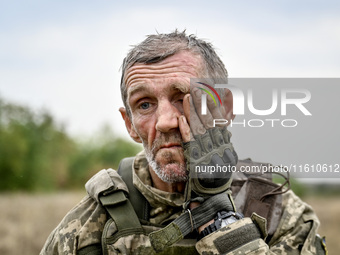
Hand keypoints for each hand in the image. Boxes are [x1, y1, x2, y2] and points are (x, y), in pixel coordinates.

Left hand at [179, 85, 237, 200]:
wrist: (210, 198)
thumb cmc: (213, 176)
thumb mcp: (221, 155)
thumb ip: (221, 138)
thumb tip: (226, 117)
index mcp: (225, 146)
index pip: (220, 121)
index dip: (214, 105)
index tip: (209, 90)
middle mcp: (219, 149)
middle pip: (211, 122)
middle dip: (204, 104)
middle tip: (198, 87)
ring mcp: (209, 156)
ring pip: (201, 131)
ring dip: (194, 113)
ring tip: (189, 96)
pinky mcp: (197, 164)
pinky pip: (191, 146)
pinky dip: (186, 132)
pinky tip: (181, 119)